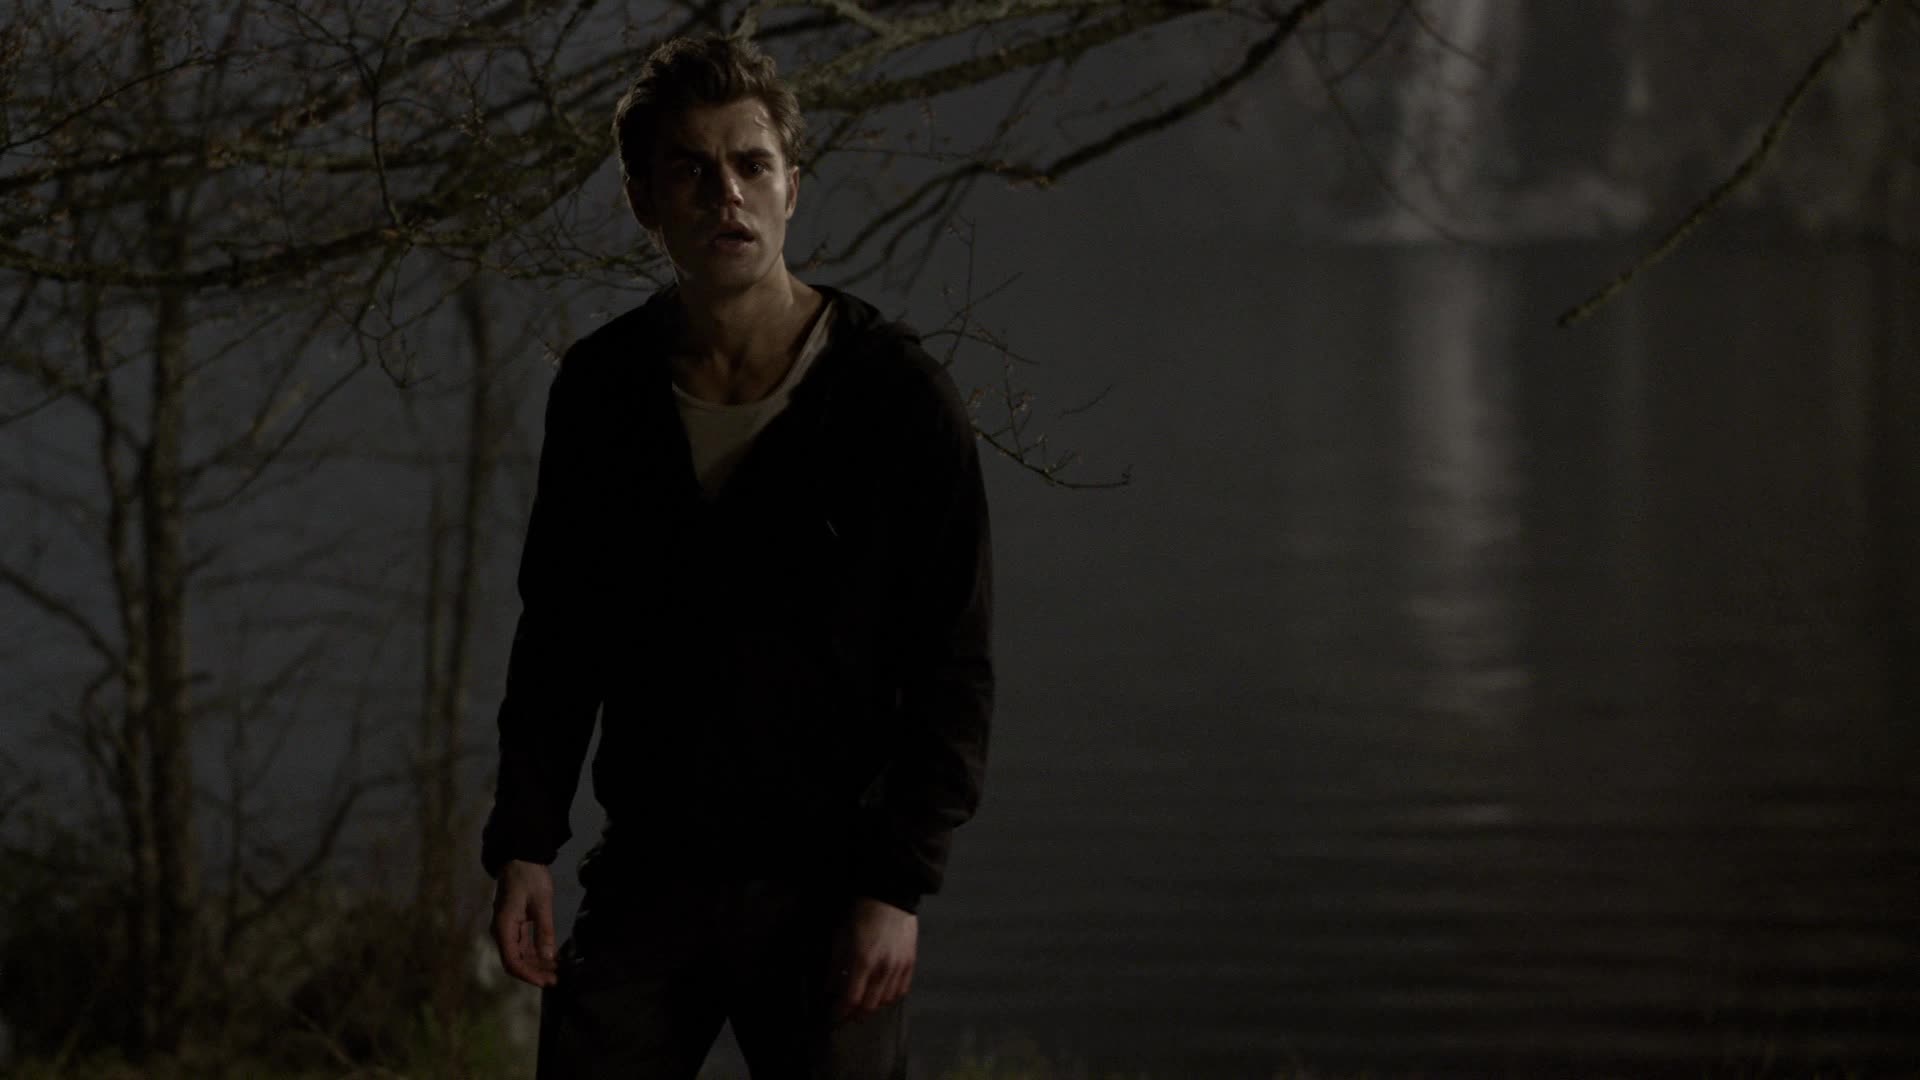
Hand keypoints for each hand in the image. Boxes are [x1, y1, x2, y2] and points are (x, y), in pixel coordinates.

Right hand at [492, 859, 558, 988]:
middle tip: (557, 980)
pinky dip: (536, 954)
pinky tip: (551, 958)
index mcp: (503, 927)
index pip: (512, 962)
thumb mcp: (541, 902)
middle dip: (535, 973)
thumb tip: (549, 958)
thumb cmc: (529, 877)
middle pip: (516, 962)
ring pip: (520, 956)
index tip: (546, 982)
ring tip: (557, 971)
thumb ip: (544, 930)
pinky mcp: (515, 925)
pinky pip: (523, 946)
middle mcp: (502, 932)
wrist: (520, 857)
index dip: (529, 975)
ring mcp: (507, 929)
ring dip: (537, 965)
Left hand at [828, 896, 916, 1024]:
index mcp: (863, 961)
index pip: (851, 999)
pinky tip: (882, 993)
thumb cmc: (862, 915)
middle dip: (856, 1013)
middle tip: (847, 1013)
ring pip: (887, 1001)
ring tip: (864, 1002)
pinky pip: (902, 990)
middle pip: (870, 1005)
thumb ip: (836, 966)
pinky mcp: (911, 963)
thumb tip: (830, 988)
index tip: (834, 1015)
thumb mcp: (842, 938)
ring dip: (873, 1005)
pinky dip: (890, 996)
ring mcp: (900, 967)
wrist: (891, 896)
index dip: (841, 1011)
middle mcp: (883, 969)